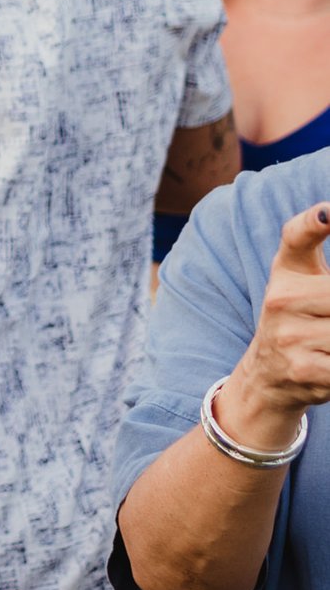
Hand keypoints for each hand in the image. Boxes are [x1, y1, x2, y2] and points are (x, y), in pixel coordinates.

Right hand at [218, 203, 329, 447]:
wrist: (267, 377)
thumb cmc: (300, 318)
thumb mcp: (304, 281)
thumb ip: (319, 249)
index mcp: (287, 270)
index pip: (298, 237)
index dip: (316, 221)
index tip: (329, 212)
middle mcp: (281, 298)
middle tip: (326, 314)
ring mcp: (289, 335)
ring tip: (327, 341)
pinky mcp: (302, 368)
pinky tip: (328, 361)